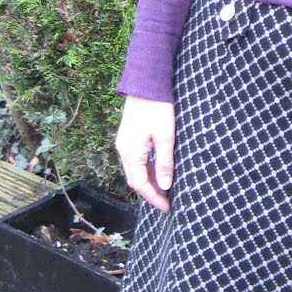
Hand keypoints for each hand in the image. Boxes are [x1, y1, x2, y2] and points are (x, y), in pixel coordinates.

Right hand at [115, 95, 175, 213]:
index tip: (168, 208)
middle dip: (150, 193)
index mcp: (131, 152)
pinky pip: (135, 161)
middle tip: (167, 203)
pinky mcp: (128, 137)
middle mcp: (123, 150)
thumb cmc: (157, 108)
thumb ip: (164, 162)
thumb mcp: (166, 136)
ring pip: (135, 171)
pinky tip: (158, 171)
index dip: (154, 198)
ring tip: (165, 190)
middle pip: (135, 180)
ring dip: (148, 182)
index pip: (141, 184)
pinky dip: (146, 170)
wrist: (146, 83)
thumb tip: (164, 186)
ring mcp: (124, 143)